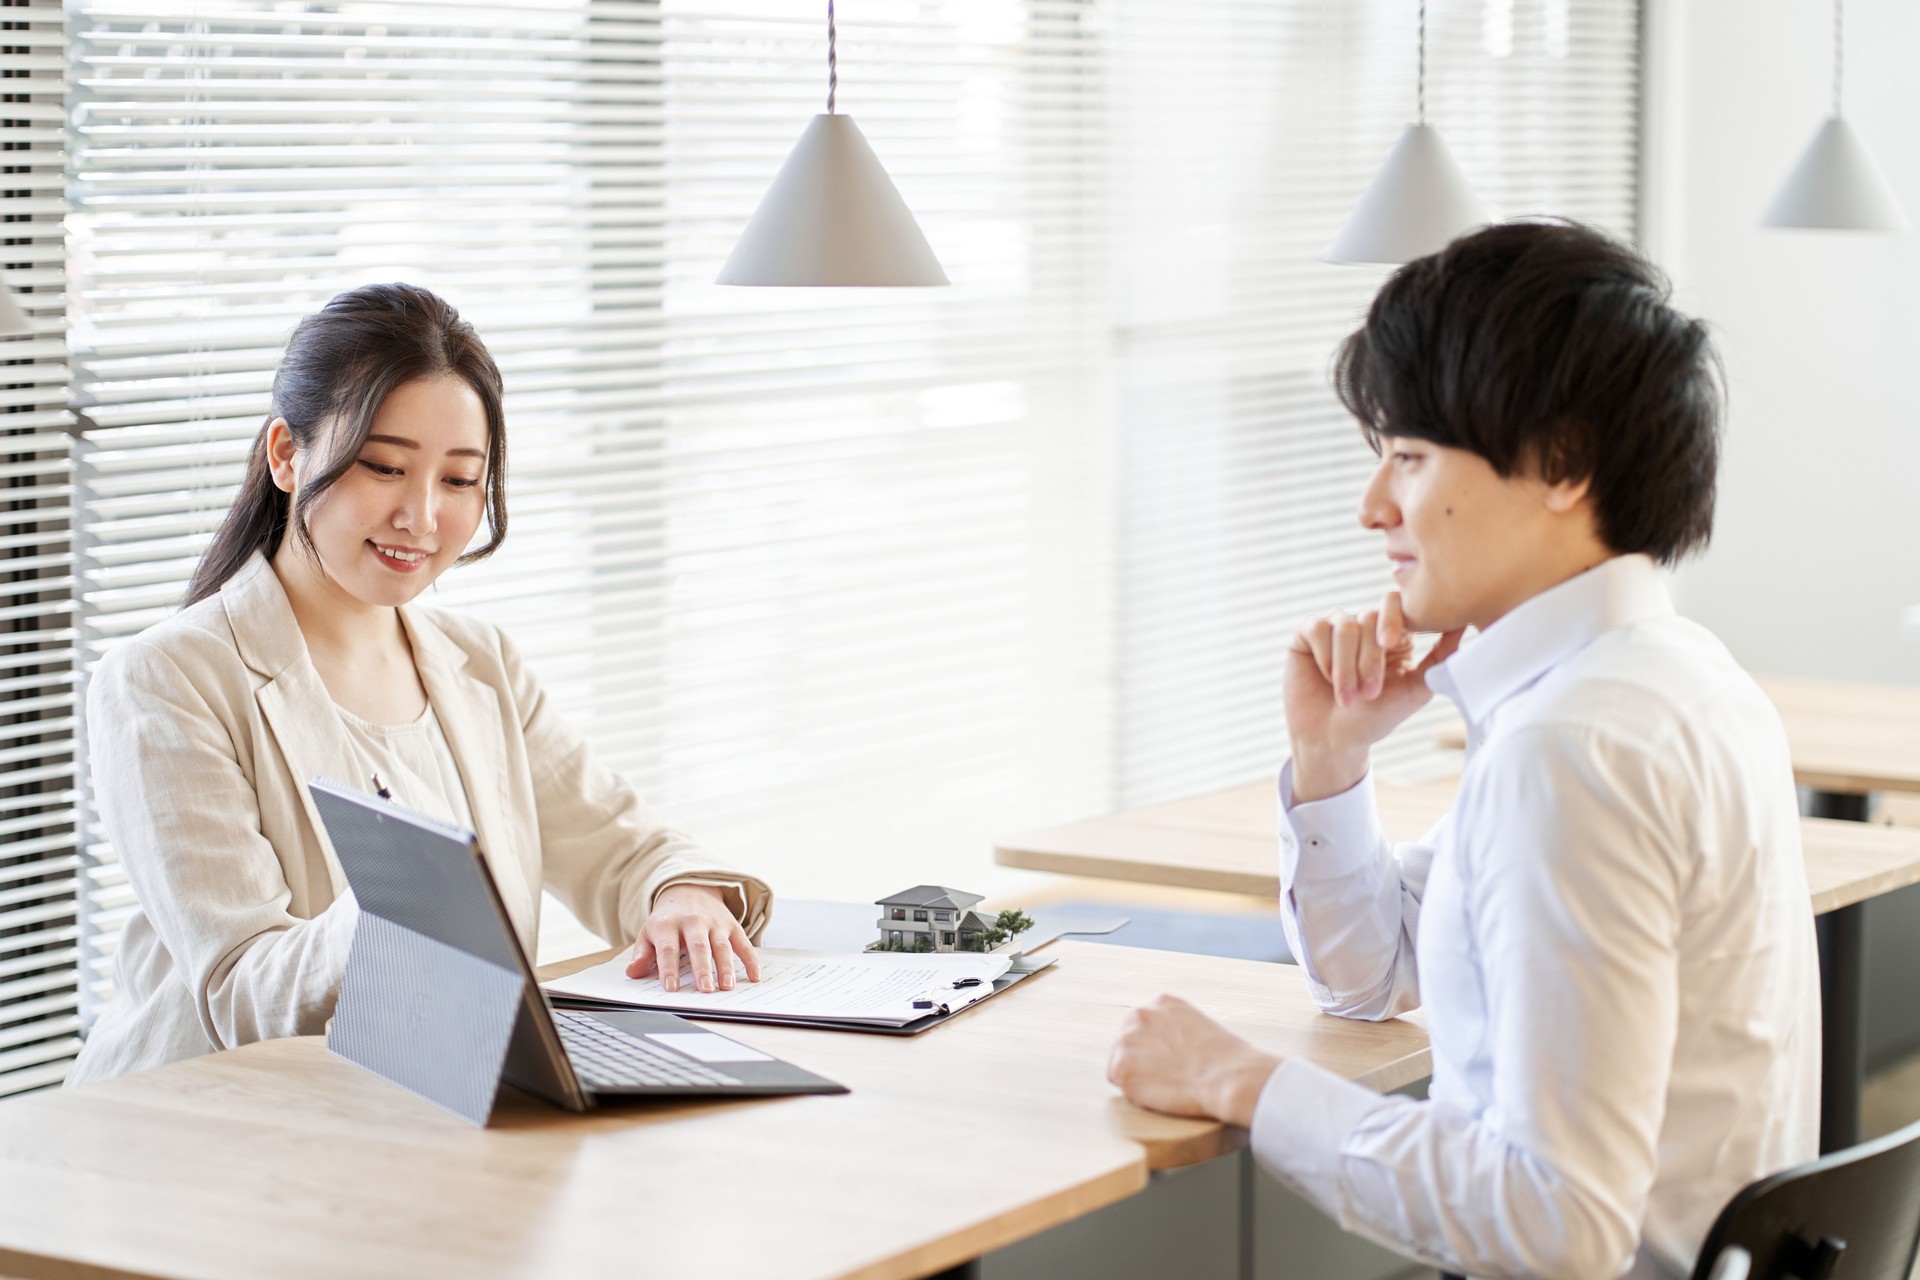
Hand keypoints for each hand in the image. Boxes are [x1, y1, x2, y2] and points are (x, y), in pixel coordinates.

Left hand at [625, 884, 761, 992]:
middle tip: (705, 990)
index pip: (668, 948)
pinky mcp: (731, 924)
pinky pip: (743, 943)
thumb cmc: (668, 920)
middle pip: (698, 946)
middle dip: (702, 969)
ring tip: (727, 987)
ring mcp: (715, 922)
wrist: (689, 890)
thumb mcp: (649, 932)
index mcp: (668, 924)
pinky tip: (754, 976)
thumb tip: (633, 973)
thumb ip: (642, 953)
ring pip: (722, 945)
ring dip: (726, 967)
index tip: (671, 988)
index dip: (669, 968)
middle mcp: (693, 921)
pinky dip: (751, 959)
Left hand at [1107, 994, 1280, 1127]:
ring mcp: (1127, 1041)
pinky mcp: (1121, 1069)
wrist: (1227, 1077)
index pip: (1144, 1026)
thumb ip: (1177, 1029)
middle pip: (1128, 1043)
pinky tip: (1164, 1095)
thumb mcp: (1200, 1025)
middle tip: (1166, 1077)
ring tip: (1168, 1086)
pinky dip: (1139, 1096)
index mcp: (1161, 1002)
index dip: (1155, 1048)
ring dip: (1139, 1078)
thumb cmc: (1226, 1060)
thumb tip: (1172, 1047)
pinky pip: (1124, 1087)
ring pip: (1121, 1065)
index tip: (1168, 1062)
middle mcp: (1139, 1015)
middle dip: (1142, 1061)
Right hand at [1285, 592, 1463, 801]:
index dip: (1394, 620)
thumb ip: (1440, 658)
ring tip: (1347, 696)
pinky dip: (1324, 657)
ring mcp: (1333, 627)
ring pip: (1344, 625)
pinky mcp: (1306, 634)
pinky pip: (1317, 628)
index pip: (1396, 604)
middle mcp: (1362, 625)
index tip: (1391, 646)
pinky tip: (1326, 677)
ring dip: (1346, 666)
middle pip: (1369, 618)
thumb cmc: (1375, 718)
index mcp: (1391, 633)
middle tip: (1369, 693)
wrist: (1333, 741)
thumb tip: (1464, 625)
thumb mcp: (1415, 689)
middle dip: (1369, 659)